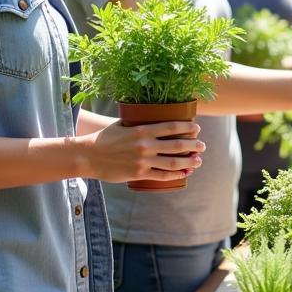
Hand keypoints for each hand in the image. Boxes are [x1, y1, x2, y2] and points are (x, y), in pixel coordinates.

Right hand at [84, 120, 203, 183]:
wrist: (88, 156)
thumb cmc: (106, 138)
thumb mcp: (123, 124)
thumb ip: (139, 121)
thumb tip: (153, 115)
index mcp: (142, 130)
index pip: (172, 127)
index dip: (187, 128)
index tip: (197, 128)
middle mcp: (145, 145)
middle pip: (176, 145)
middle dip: (193, 145)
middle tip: (202, 145)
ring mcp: (143, 161)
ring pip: (172, 162)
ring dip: (189, 162)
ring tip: (198, 160)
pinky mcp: (139, 174)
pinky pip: (161, 176)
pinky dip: (175, 175)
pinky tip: (184, 173)